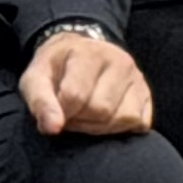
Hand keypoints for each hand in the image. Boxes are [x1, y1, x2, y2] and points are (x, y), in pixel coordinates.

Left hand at [20, 32, 153, 137]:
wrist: (79, 53)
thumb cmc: (55, 70)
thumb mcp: (36, 79)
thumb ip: (41, 103)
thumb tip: (53, 128)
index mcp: (89, 53)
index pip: (75, 96)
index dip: (62, 112)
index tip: (57, 109)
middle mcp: (119, 61)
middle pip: (101, 110)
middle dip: (81, 120)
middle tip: (72, 114)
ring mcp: (137, 77)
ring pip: (124, 118)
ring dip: (100, 127)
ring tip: (87, 116)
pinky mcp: (146, 93)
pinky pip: (140, 122)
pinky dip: (121, 128)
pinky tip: (106, 119)